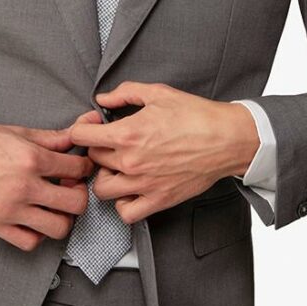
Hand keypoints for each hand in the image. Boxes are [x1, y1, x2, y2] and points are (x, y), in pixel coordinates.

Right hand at [0, 117, 94, 251]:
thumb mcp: (18, 132)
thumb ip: (53, 137)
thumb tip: (82, 127)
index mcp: (31, 159)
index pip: (78, 168)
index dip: (84, 167)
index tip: (79, 167)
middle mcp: (23, 187)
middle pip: (75, 203)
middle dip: (79, 194)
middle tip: (69, 187)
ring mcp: (10, 210)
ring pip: (58, 228)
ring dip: (62, 217)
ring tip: (53, 204)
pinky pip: (30, 242)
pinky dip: (38, 233)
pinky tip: (34, 218)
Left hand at [66, 81, 259, 222]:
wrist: (226, 139)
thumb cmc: (195, 115)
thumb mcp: (158, 93)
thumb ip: (124, 93)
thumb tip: (102, 99)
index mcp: (127, 133)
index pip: (80, 136)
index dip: (83, 126)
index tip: (95, 124)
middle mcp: (130, 161)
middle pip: (91, 160)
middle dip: (97, 148)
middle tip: (111, 142)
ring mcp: (143, 184)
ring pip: (101, 189)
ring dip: (105, 177)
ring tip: (117, 167)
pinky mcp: (158, 200)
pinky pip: (126, 213)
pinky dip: (123, 204)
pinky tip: (130, 189)